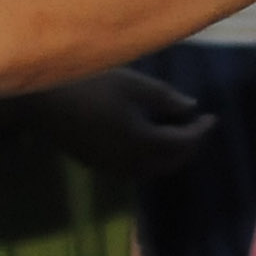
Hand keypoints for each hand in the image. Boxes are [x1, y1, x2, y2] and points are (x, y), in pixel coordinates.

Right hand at [31, 69, 213, 181]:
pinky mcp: (98, 165)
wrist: (44, 102)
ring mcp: (113, 168)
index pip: (184, 142)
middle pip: (172, 162)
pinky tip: (149, 142)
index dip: (201, 130)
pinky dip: (151, 160)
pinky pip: (135, 170)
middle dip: (190, 147)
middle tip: (198, 128)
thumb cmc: (90, 85)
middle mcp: (132, 163)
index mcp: (144, 142)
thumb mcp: (133, 84)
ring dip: (171, 157)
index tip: (212, 116)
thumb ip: (166, 98)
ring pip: (154, 170)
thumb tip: (192, 107)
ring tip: (178, 135)